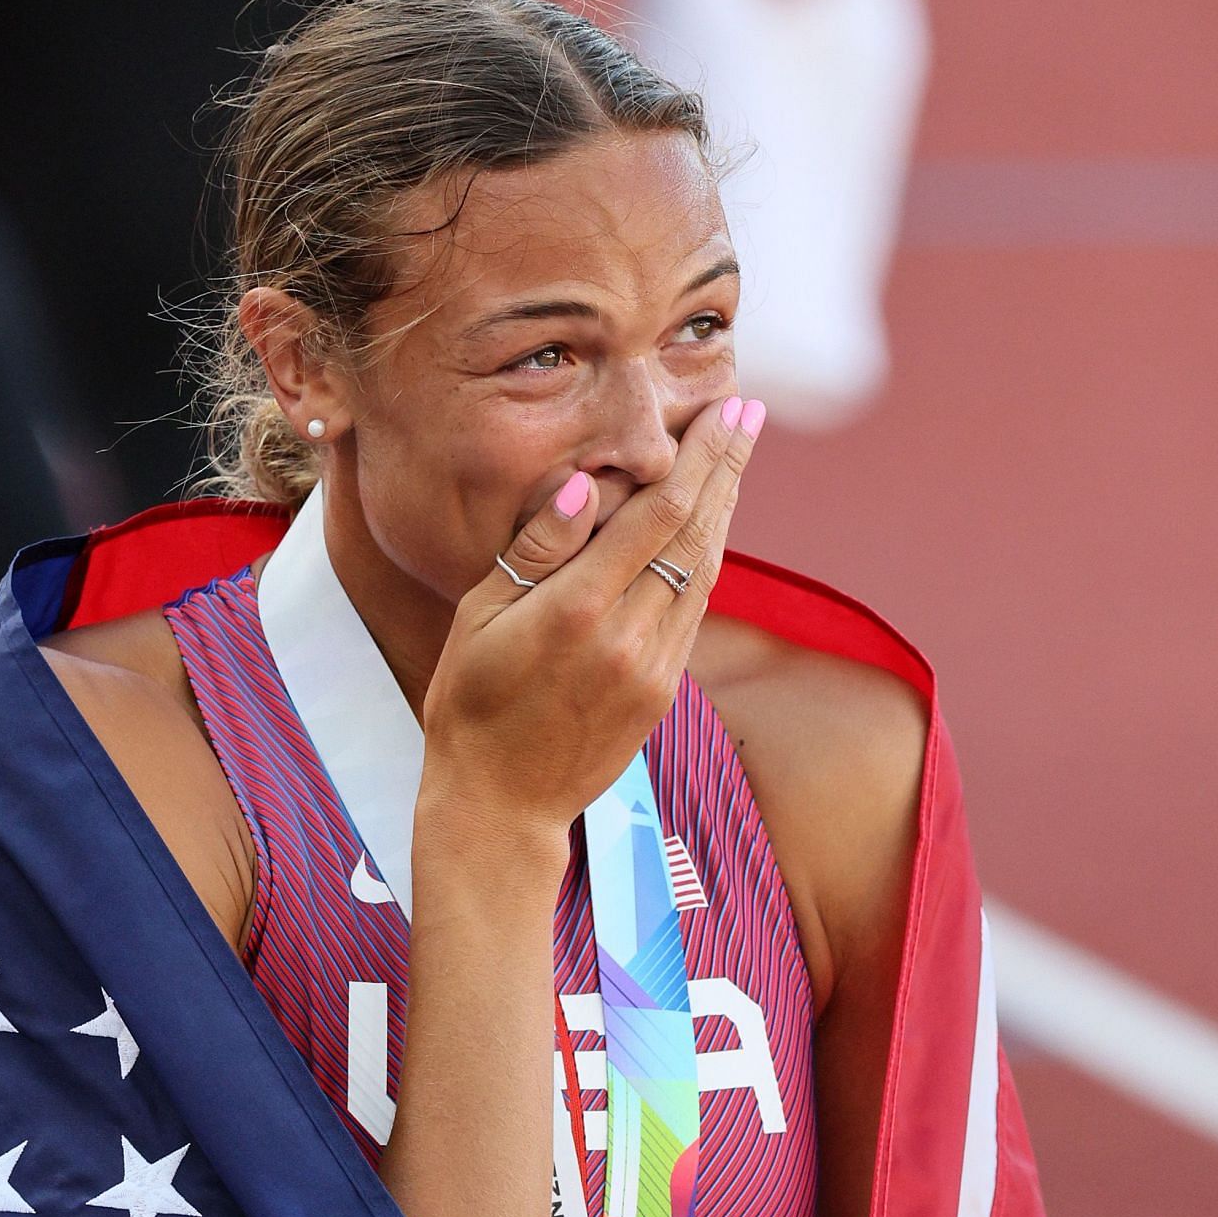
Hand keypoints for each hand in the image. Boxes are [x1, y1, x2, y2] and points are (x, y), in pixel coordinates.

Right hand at [417, 398, 762, 852]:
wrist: (498, 805)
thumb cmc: (469, 706)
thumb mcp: (478, 620)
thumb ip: (533, 552)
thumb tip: (584, 486)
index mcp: (577, 611)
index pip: (659, 513)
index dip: (699, 456)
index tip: (724, 411)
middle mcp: (627, 638)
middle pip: (696, 533)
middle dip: (726, 467)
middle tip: (748, 413)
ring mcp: (653, 669)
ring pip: (704, 571)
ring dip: (724, 509)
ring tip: (736, 457)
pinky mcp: (661, 693)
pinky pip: (693, 610)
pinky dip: (705, 559)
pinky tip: (707, 528)